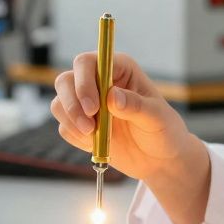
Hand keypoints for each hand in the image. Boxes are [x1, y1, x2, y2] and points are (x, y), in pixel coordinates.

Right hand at [50, 52, 199, 184]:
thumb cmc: (163, 132)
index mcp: (119, 69)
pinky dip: (75, 137)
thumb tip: (112, 96)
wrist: (159, 160)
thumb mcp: (157, 118)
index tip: (93, 108)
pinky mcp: (80, 123)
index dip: (84, 82)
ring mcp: (87, 103)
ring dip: (71, 122)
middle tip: (89, 127)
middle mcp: (99, 81)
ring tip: (94, 137)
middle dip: (72, 105)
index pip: (87, 63)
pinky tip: (95, 144)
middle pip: (66, 81)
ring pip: (60, 103)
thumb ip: (136, 105)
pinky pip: (63, 126)